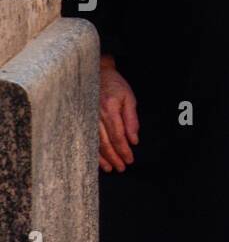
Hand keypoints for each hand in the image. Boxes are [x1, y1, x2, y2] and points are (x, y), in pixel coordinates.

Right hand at [98, 57, 139, 172]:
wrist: (97, 73)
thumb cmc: (115, 85)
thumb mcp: (129, 98)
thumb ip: (132, 120)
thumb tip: (134, 140)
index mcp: (109, 109)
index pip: (118, 135)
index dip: (123, 149)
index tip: (130, 159)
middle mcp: (96, 115)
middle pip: (105, 142)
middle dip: (114, 157)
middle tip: (122, 168)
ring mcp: (87, 118)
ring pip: (95, 142)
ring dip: (103, 158)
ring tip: (110, 169)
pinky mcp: (82, 119)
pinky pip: (87, 138)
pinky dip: (92, 151)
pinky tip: (97, 160)